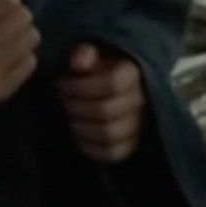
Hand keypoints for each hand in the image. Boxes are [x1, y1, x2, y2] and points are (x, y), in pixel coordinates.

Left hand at [58, 43, 145, 163]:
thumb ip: (86, 53)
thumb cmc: (102, 69)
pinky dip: (89, 146)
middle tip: (63, 101)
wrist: (120, 87)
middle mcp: (143, 100)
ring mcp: (140, 125)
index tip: (62, 84)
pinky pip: (112, 153)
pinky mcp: (133, 144)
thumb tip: (78, 60)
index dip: (80, 86)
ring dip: (80, 127)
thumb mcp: (95, 54)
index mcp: (135, 74)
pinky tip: (78, 132)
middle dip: (76, 107)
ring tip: (71, 116)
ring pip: (108, 134)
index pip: (111, 84)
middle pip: (106, 111)